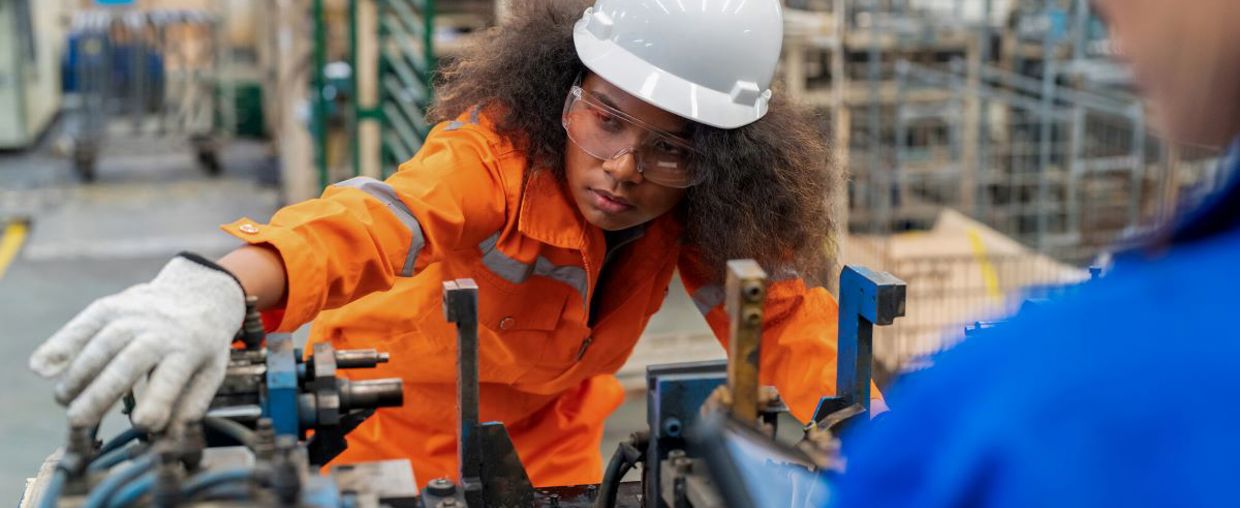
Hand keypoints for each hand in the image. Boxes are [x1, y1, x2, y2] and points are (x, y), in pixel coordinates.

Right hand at [29, 255, 245, 430]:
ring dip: (78, 373)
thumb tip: (167, 436)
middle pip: (129, 361)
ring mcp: (134, 315)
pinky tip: (41, 368)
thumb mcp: (210, 373)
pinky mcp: (110, 306)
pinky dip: (60, 345)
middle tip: (78, 421)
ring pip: (103, 343)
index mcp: (190, 349)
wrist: (198, 293)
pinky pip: (83, 325)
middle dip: (101, 392)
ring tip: (63, 400)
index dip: (157, 401)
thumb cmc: (200, 347)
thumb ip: (190, 405)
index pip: (172, 377)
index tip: (142, 424)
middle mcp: (161, 330)